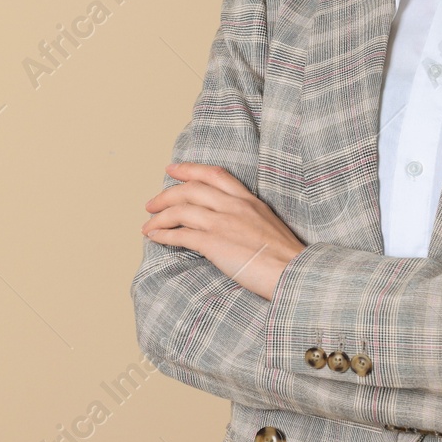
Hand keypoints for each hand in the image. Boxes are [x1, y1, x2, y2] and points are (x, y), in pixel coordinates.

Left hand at [141, 162, 305, 299]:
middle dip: (166, 195)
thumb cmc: (286, 258)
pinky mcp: (215, 243)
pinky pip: (181, 235)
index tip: (173, 169)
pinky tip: (155, 238)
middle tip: (151, 203)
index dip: (190, 169)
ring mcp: (223, 223)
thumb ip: (249, 218)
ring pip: (181, 210)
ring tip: (148, 225)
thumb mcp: (269, 225)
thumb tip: (232, 224)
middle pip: (191, 190)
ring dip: (159, 218)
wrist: (294, 273)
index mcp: (249, 200)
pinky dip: (163, 235)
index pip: (215, 175)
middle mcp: (234, 206)